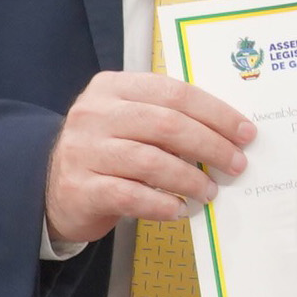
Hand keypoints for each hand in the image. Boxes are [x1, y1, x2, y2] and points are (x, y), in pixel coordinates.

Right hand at [43, 70, 253, 247]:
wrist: (51, 186)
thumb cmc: (108, 150)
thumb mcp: (131, 121)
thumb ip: (168, 118)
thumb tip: (230, 133)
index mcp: (113, 88)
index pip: (174, 92)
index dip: (216, 113)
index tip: (245, 133)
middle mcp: (94, 114)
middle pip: (166, 125)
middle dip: (210, 146)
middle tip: (236, 165)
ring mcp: (83, 151)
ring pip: (151, 162)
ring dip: (190, 178)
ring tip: (210, 191)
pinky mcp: (79, 188)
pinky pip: (131, 196)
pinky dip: (162, 204)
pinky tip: (180, 209)